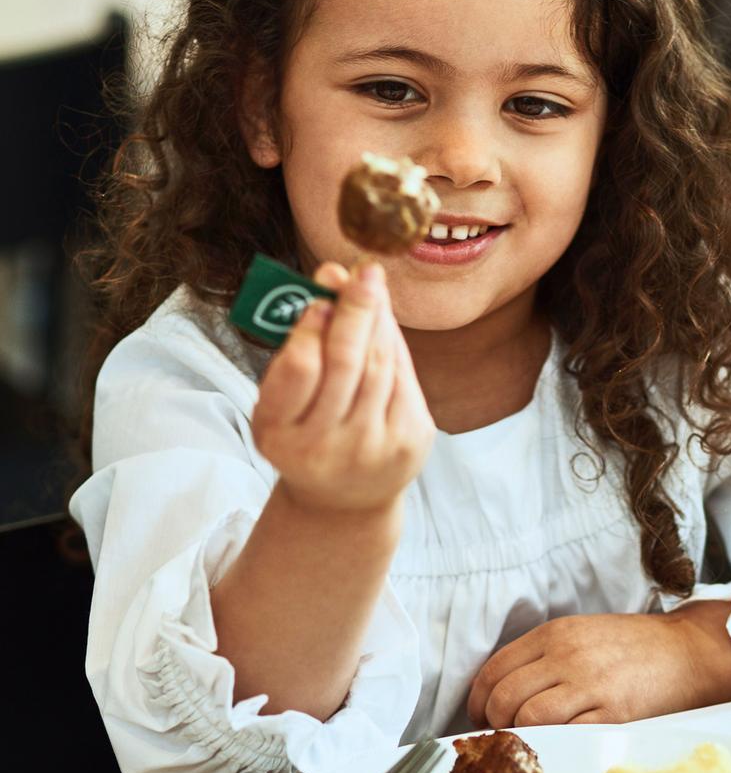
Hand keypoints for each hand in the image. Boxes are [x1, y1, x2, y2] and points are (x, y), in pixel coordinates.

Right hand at [250, 261, 433, 515]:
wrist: (344, 499)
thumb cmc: (305, 432)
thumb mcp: (283, 399)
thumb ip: (301, 341)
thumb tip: (332, 273)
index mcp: (279, 435)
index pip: (299, 371)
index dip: (312, 329)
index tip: (321, 296)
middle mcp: (324, 448)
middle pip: (348, 364)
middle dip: (356, 311)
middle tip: (362, 272)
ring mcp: (371, 449)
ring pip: (380, 366)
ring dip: (378, 319)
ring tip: (371, 286)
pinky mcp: (409, 443)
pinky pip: (403, 378)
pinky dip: (393, 344)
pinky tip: (383, 323)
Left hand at [467, 602, 730, 726]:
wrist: (690, 652)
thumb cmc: (634, 646)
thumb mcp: (582, 633)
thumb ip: (543, 655)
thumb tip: (502, 690)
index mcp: (555, 634)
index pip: (493, 670)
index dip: (477, 701)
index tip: (481, 718)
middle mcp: (567, 655)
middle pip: (503, 696)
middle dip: (494, 724)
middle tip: (502, 736)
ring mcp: (590, 684)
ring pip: (527, 717)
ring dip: (521, 736)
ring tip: (529, 743)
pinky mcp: (613, 713)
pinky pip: (564, 734)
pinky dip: (552, 744)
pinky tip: (557, 746)